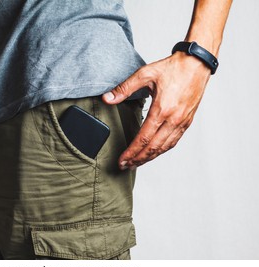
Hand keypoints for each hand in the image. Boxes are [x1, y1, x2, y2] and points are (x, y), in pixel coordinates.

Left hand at [102, 52, 210, 169]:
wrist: (197, 64)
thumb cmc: (172, 68)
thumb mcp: (145, 74)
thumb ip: (124, 88)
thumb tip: (107, 98)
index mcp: (162, 109)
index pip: (144, 138)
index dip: (131, 152)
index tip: (122, 160)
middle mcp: (173, 119)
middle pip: (154, 148)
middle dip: (138, 159)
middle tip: (125, 166)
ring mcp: (182, 122)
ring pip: (164, 147)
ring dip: (150, 158)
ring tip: (137, 163)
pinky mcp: (187, 121)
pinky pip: (174, 141)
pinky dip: (162, 150)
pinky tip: (154, 153)